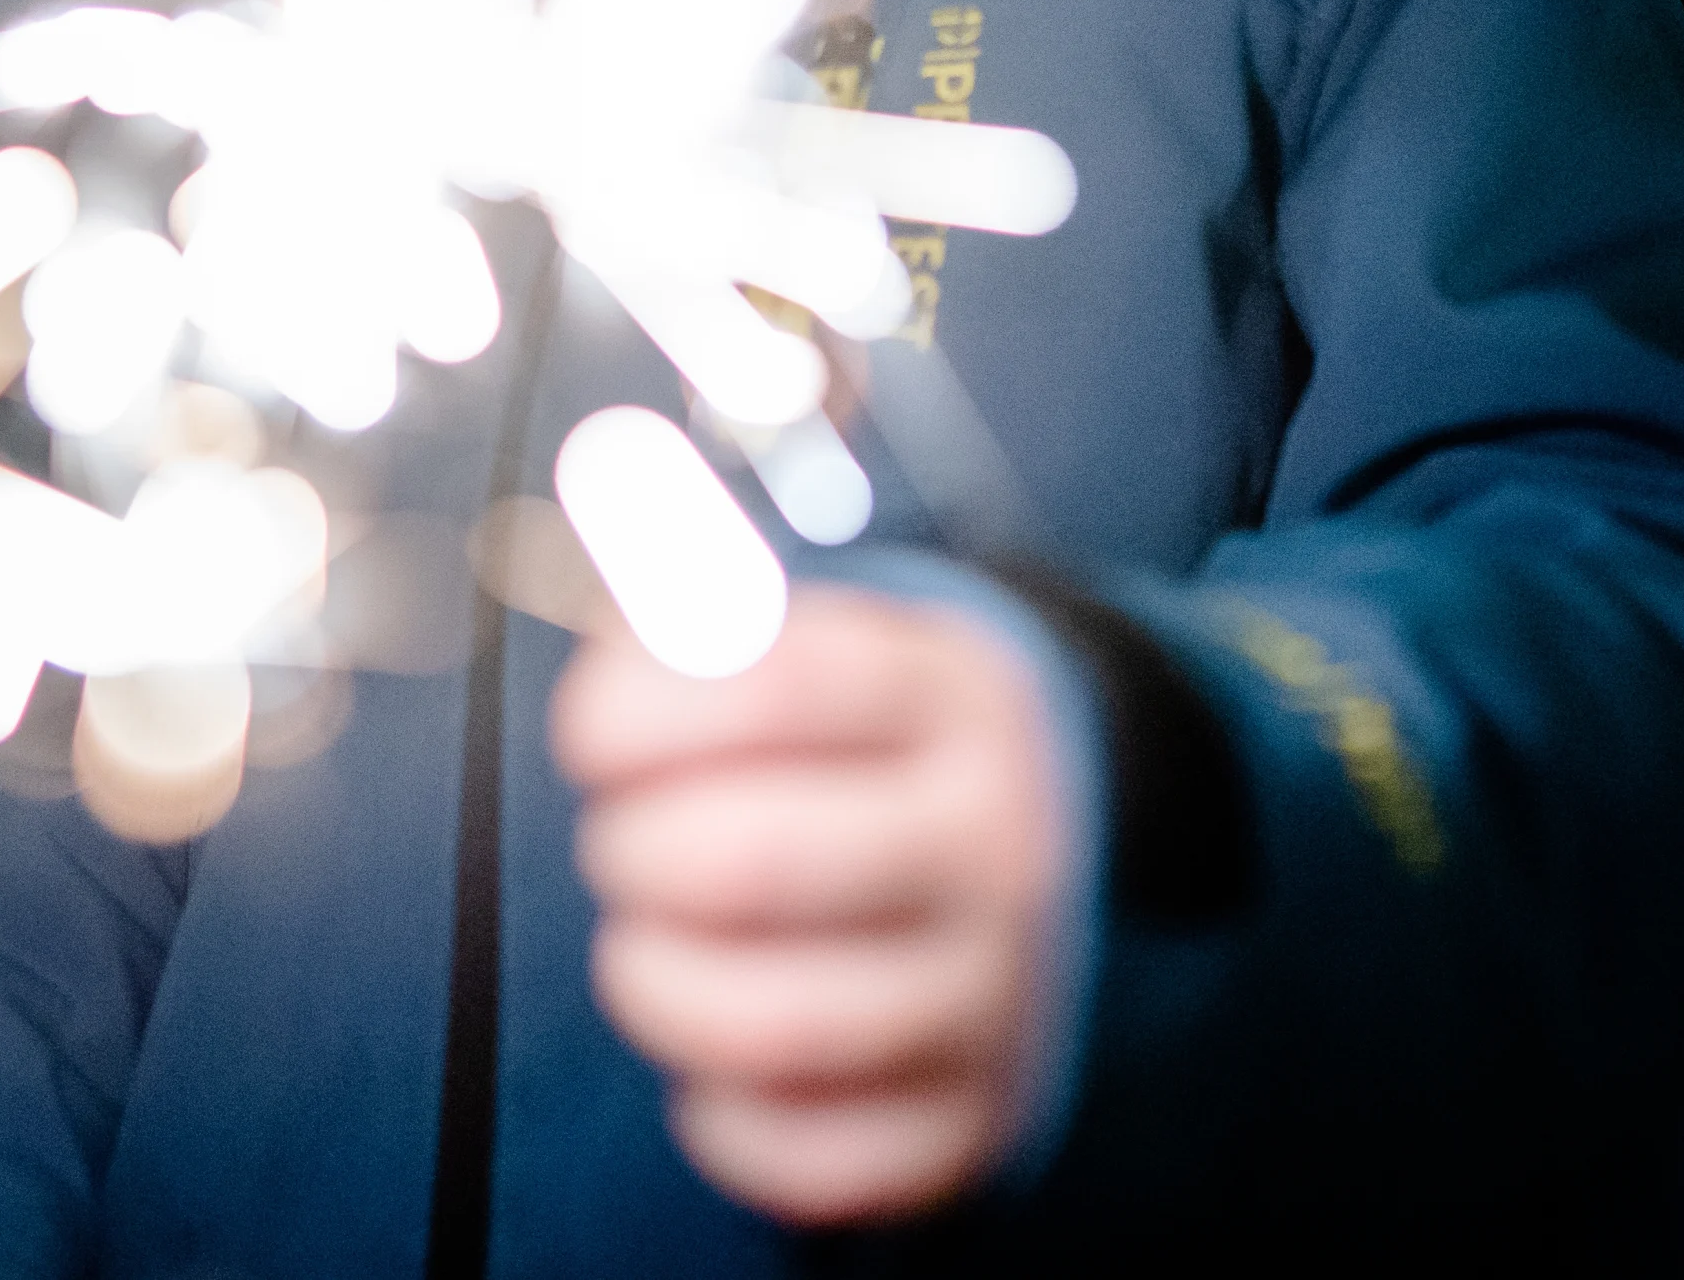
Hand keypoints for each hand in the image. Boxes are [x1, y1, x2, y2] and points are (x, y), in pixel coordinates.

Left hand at [548, 583, 1071, 1224]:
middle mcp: (999, 851)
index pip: (773, 687)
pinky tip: (715, 1053)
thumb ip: (715, 596)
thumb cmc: (902, 741)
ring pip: (773, 1025)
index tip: (593, 733)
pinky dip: (727, 1118)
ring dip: (657, 984)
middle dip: (635, 851)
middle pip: (751, 862)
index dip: (638, 707)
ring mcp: (999, 997)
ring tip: (646, 946)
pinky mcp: (979, 1121)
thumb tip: (603, 523)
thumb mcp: (850, 640)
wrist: (1091, 854)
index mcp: (959, 703)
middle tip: (622, 840)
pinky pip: (816, 1159)